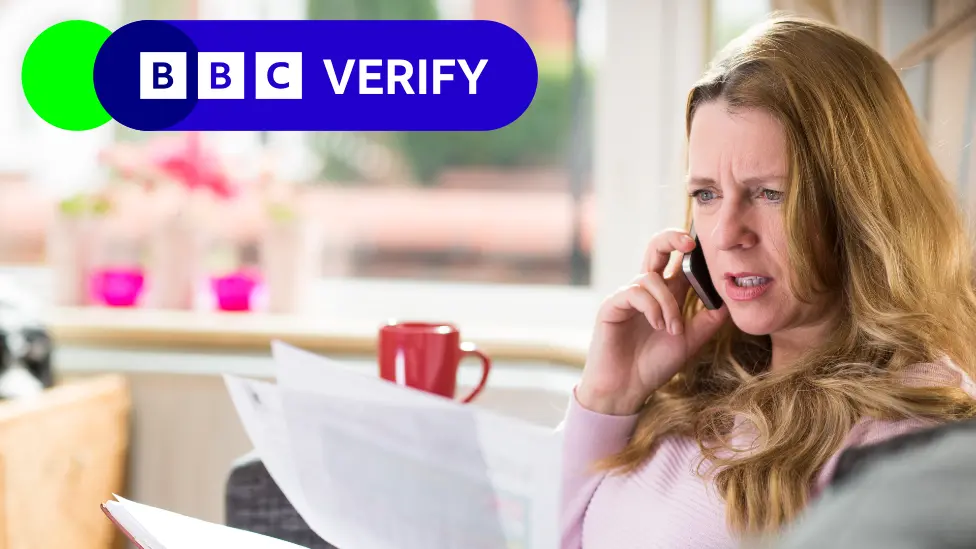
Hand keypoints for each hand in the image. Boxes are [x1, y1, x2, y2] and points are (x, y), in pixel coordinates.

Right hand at [577, 229, 728, 414]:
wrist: (628, 389)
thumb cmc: (654, 364)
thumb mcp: (691, 340)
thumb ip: (709, 319)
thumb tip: (731, 298)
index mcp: (665, 294)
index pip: (677, 260)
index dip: (690, 249)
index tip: (708, 247)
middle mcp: (646, 290)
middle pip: (655, 248)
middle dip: (672, 237)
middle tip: (690, 243)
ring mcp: (627, 296)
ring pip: (650, 277)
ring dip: (668, 303)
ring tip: (673, 329)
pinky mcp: (612, 306)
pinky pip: (635, 293)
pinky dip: (652, 307)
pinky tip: (657, 325)